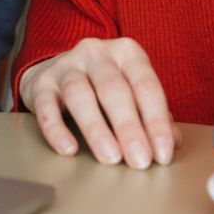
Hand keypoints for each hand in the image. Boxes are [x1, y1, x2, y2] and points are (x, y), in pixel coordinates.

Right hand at [18, 37, 178, 167]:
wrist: (58, 73)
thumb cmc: (104, 88)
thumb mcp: (133, 94)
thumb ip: (153, 115)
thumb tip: (171, 142)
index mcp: (126, 53)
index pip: (145, 85)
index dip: (156, 121)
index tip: (161, 154)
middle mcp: (96, 53)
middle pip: (113, 88)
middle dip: (128, 127)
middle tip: (139, 160)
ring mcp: (66, 65)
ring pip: (79, 93)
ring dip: (97, 128)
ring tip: (110, 157)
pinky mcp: (41, 83)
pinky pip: (46, 105)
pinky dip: (56, 129)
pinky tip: (68, 149)